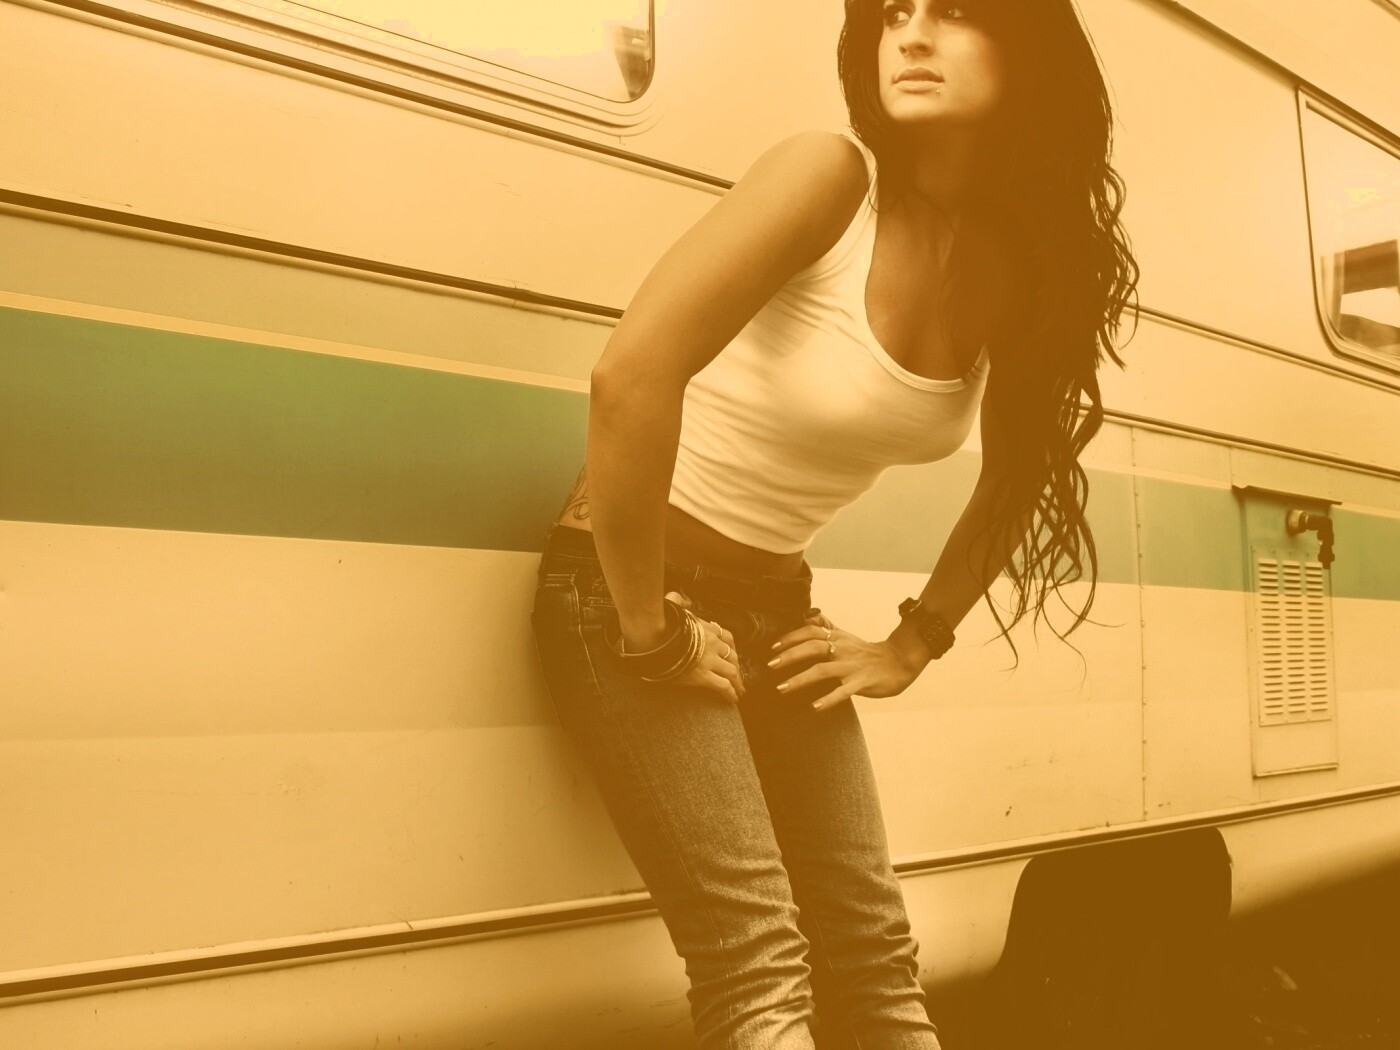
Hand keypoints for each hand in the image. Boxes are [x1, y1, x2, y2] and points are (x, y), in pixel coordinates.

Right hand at [664, 591, 745, 702]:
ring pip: (732, 672)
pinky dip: (730, 693)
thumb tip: (685, 601)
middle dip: (737, 668)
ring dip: (737, 683)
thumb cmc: (658, 623)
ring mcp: (709, 660)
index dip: (733, 648)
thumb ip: (679, 602)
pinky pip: (723, 685)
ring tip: (739, 692)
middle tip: (739, 678)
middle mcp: (712, 643)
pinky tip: (732, 699)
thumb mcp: (671, 606)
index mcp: (706, 628)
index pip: (727, 637)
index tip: (733, 656)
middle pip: (733, 656)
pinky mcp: (702, 675)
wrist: (651, 636)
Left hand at [767, 611, 919, 710]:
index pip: (810, 630)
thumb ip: (827, 627)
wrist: (898, 662)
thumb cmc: (866, 652)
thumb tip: (808, 615)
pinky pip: (842, 692)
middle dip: (789, 655)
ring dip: (799, 679)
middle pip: (812, 647)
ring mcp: (851, 666)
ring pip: (822, 670)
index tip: (772, 647)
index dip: (790, 637)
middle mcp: (841, 649)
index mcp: (836, 638)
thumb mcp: (845, 636)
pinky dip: (828, 699)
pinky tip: (815, 707)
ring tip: (781, 688)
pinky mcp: (861, 683)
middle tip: (770, 665)